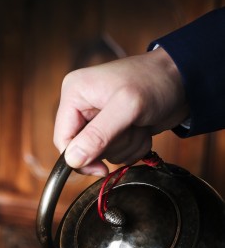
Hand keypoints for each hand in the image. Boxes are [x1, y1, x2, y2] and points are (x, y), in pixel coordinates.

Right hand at [53, 47, 188, 175]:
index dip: (79, 158)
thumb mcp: (127, 107)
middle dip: (112, 146)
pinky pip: (117, 154)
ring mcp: (98, 120)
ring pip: (103, 155)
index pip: (63, 140)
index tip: (100, 168)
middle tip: (130, 126)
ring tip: (139, 124)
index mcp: (74, 94)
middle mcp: (82, 107)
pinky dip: (133, 147)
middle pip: (84, 150)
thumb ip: (98, 135)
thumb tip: (72, 160)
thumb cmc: (155, 82)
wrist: (184, 79)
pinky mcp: (114, 130)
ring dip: (126, 146)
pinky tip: (142, 129)